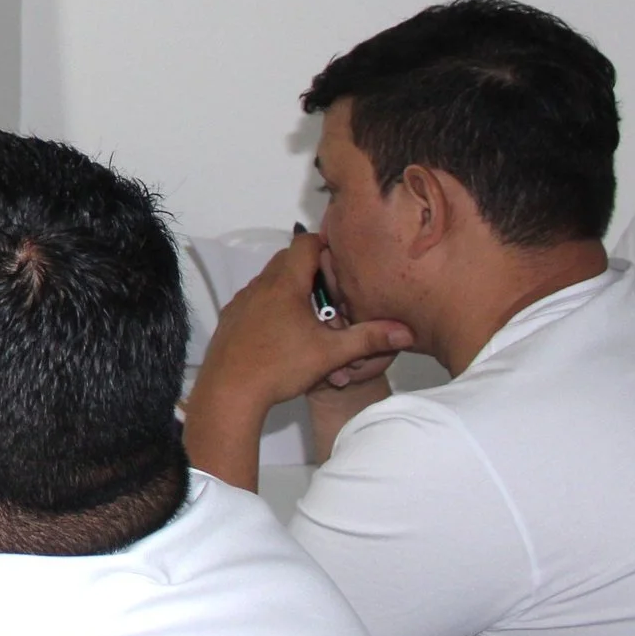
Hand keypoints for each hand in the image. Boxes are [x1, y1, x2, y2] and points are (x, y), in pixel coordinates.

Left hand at [195, 232, 412, 414]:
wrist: (228, 392)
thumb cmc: (279, 367)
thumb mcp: (330, 354)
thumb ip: (368, 339)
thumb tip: (406, 332)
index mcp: (284, 284)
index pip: (304, 243)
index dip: (326, 244)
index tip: (343, 260)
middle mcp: (259, 286)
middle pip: (287, 260)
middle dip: (312, 269)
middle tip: (334, 290)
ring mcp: (241, 302)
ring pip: (270, 281)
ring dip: (291, 288)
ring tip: (312, 313)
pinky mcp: (231, 318)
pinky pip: (255, 300)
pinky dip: (272, 305)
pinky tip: (285, 331)